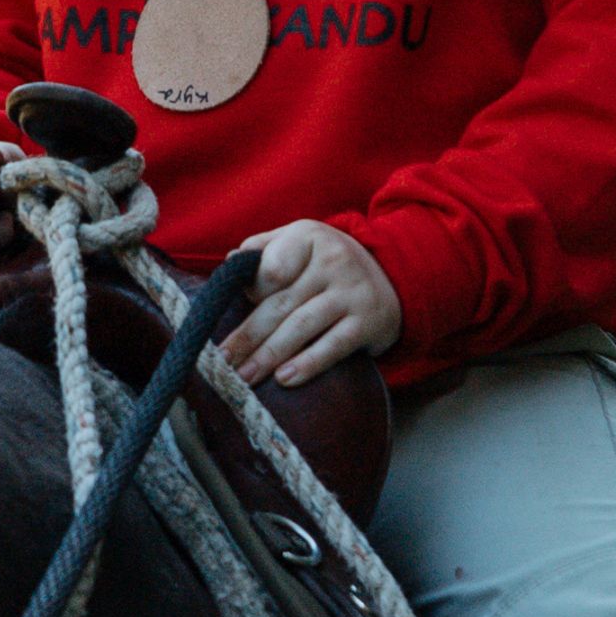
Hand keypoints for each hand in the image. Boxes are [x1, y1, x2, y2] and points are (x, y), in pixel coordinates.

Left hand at [226, 221, 401, 387]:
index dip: (251, 290)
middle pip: (280, 304)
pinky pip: (333, 346)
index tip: (236, 308)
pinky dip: (307, 364)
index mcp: (310, 237)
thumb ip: (265, 248)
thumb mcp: (301, 242)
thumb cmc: (329, 264)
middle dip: (247, 336)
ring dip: (269, 355)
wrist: (394, 277)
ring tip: (244, 376)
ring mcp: (352, 292)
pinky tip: (284, 379)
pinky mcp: (368, 322)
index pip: (271, 268)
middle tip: (221, 362)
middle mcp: (334, 261)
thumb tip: (232, 263)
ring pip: (301, 327)